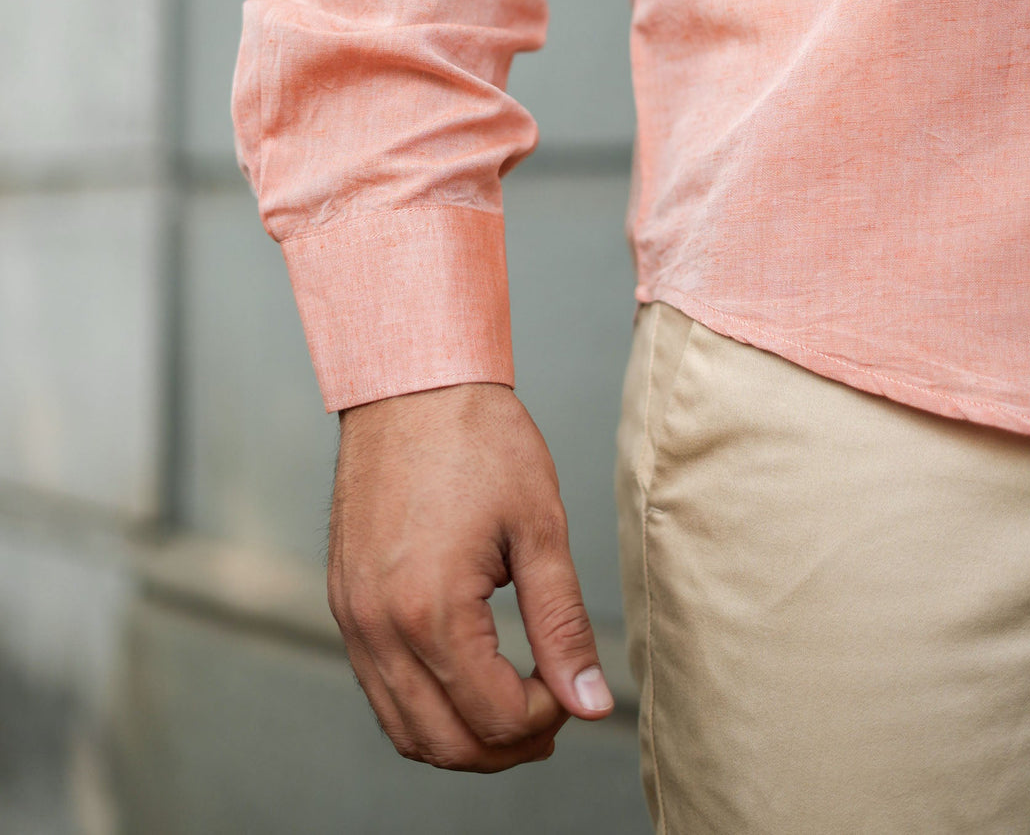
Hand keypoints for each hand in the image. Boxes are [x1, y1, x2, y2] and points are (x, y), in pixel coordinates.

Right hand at [328, 381, 614, 771]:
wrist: (410, 380)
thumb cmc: (477, 438)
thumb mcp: (539, 527)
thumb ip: (563, 625)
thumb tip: (590, 701)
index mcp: (431, 609)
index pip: (492, 717)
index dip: (545, 717)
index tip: (573, 686)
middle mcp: (378, 625)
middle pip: (443, 742)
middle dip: (506, 745)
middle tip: (554, 712)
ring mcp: (351, 616)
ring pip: (403, 727)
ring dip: (462, 737)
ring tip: (515, 706)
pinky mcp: (343, 600)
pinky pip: (378, 687)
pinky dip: (424, 705)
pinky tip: (467, 678)